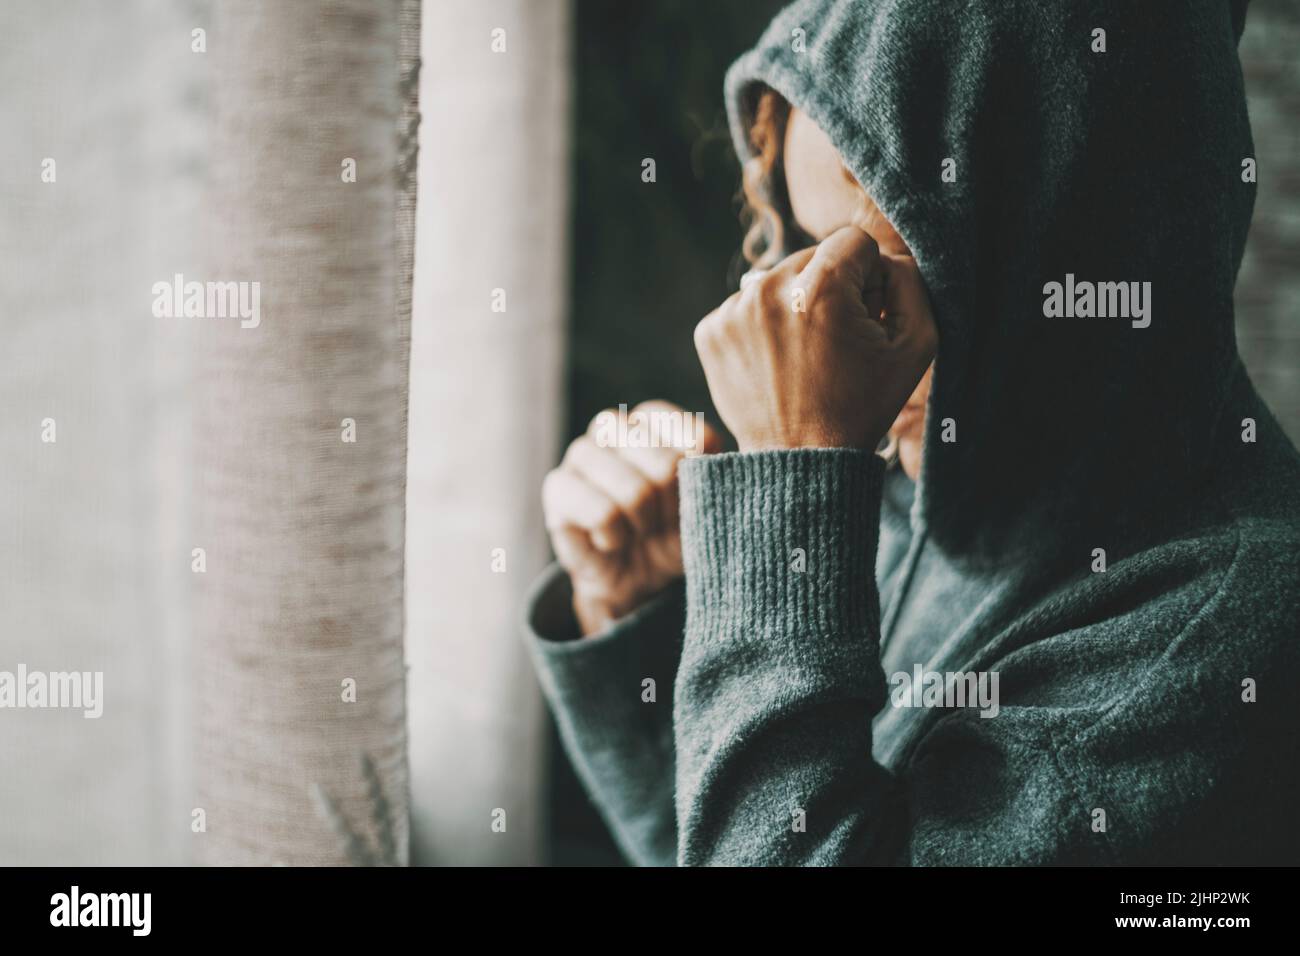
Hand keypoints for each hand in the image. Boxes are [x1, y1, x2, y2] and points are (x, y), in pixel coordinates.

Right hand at [542, 400, 720, 635]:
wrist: (635, 578)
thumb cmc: (671, 531)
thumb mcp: (703, 502)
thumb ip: (708, 474)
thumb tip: (703, 461)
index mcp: (654, 419)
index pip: (696, 438)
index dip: (698, 482)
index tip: (690, 499)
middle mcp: (615, 426)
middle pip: (666, 466)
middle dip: (670, 509)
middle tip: (658, 522)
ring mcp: (582, 453)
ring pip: (633, 491)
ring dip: (642, 524)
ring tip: (634, 530)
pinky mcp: (557, 486)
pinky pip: (602, 514)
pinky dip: (615, 537)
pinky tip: (609, 539)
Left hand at [694, 226, 936, 451]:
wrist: (801, 462)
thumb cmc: (862, 406)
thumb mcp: (916, 345)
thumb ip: (910, 283)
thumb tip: (886, 259)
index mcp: (820, 289)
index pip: (853, 241)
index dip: (870, 276)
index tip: (867, 314)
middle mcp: (768, 291)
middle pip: (812, 258)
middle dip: (831, 289)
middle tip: (837, 341)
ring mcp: (733, 311)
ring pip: (777, 281)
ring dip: (794, 306)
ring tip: (805, 356)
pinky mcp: (710, 332)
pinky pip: (746, 307)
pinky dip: (762, 328)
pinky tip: (778, 363)